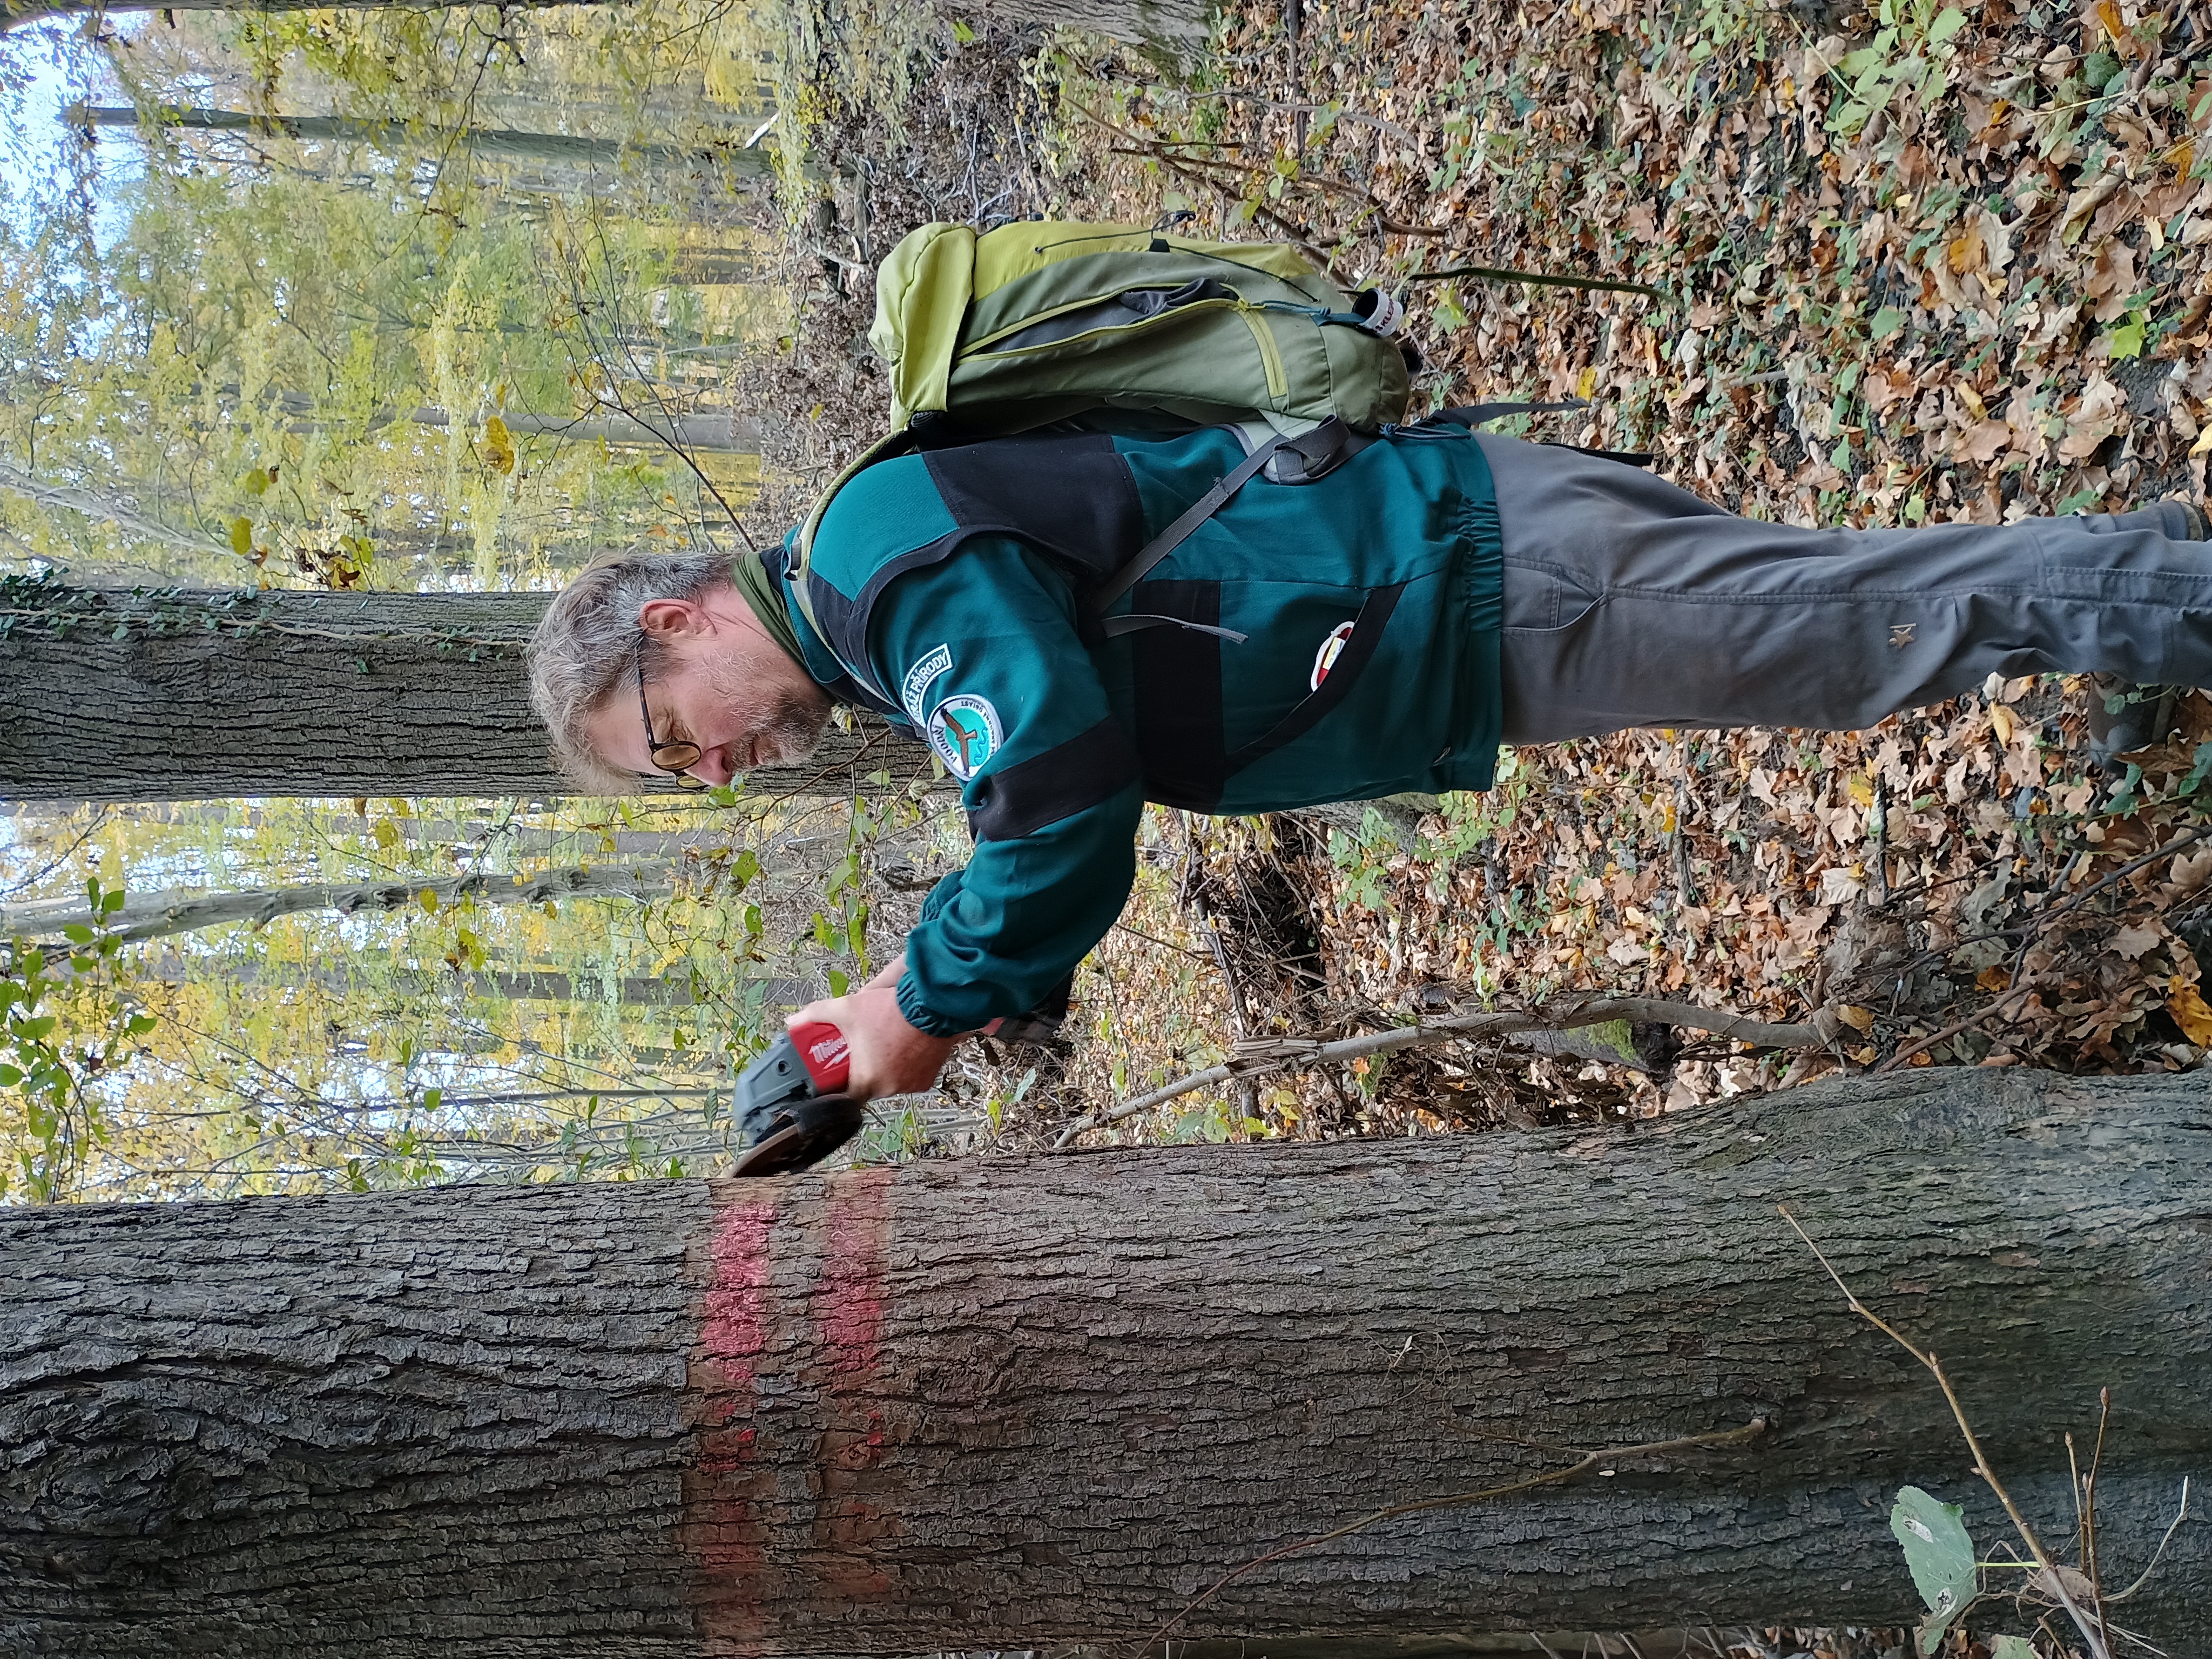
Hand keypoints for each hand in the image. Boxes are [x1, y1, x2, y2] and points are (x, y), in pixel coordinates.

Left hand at [789, 978, 955, 1101]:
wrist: (932, 1004)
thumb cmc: (893, 1010)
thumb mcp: (847, 1008)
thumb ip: (816, 1015)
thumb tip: (794, 1022)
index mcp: (866, 1080)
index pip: (845, 1100)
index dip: (839, 1088)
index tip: (837, 1078)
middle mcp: (889, 1088)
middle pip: (868, 1086)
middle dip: (864, 1069)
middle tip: (861, 1050)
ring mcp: (910, 1084)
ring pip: (890, 1081)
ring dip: (885, 1068)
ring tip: (884, 1044)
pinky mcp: (927, 1078)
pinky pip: (910, 1077)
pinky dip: (905, 1066)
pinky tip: (903, 1047)